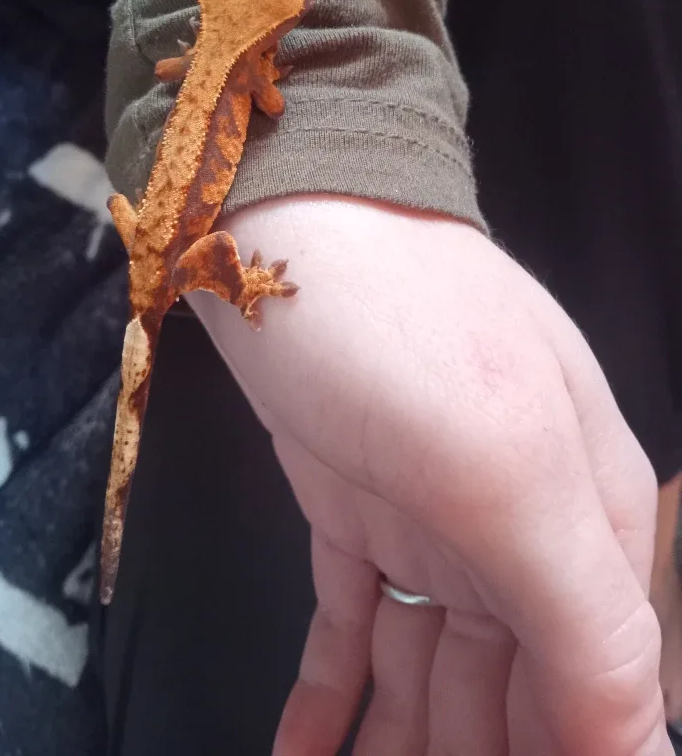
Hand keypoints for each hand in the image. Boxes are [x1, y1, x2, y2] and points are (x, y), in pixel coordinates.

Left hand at [189, 195, 668, 755]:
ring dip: (404, 746)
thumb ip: (587, 610)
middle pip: (513, 694)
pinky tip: (304, 752)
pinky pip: (349, 624)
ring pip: (430, 672)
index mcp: (582, 519)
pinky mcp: (350, 505)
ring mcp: (430, 515)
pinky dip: (331, 697)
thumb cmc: (396, 329)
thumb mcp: (505, 468)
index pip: (603, 688)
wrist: (278, 222)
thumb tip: (645, 745)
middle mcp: (518, 526)